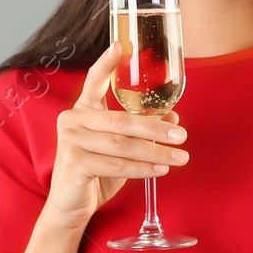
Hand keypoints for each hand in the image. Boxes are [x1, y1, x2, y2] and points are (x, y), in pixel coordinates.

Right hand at [43, 39, 189, 231]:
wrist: (70, 206)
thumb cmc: (94, 172)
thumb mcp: (119, 148)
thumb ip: (140, 131)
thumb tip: (173, 116)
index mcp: (81, 110)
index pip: (94, 81)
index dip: (107, 63)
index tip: (122, 46)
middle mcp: (72, 120)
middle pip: (121, 120)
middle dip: (156, 128)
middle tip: (182, 134)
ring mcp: (70, 141)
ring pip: (122, 144)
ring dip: (156, 152)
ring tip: (180, 156)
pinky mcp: (73, 164)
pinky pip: (116, 164)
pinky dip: (142, 168)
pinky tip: (160, 170)